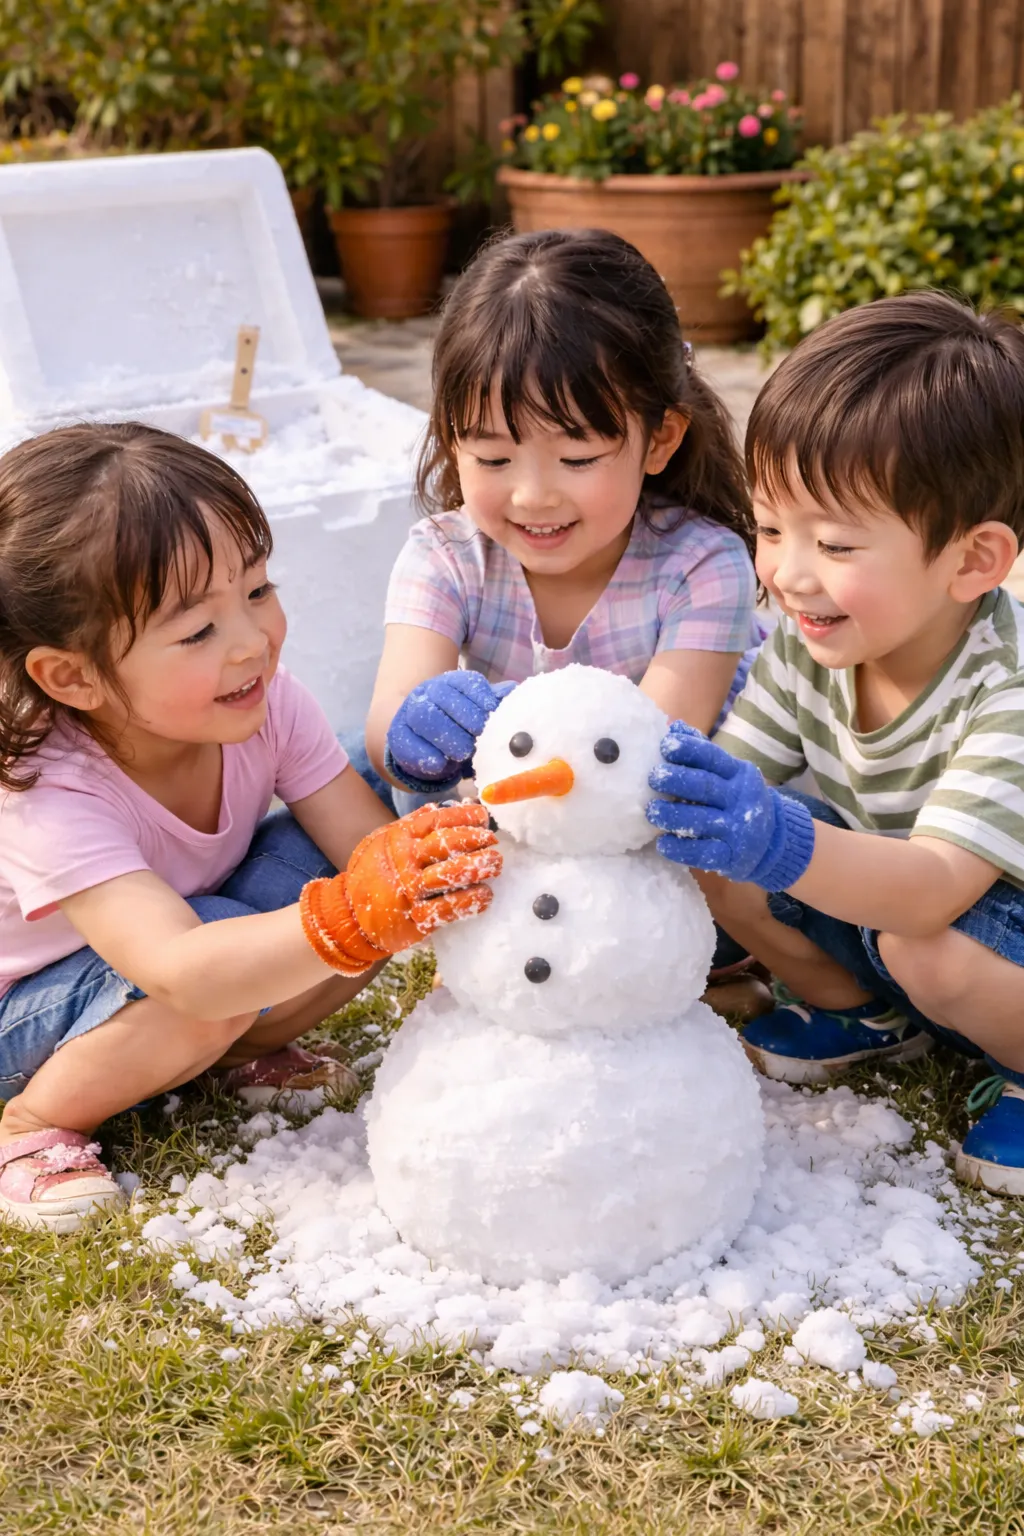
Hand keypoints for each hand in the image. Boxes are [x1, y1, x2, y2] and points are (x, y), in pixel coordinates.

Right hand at [300, 804, 502, 972]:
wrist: (348, 916)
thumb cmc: (372, 875)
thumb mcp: (383, 841)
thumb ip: (410, 824)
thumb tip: (439, 805)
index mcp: (399, 840)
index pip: (435, 821)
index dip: (463, 816)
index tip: (483, 816)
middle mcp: (404, 863)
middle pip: (445, 845)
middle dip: (475, 839)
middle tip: (493, 841)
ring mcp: (409, 892)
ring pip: (449, 876)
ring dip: (478, 868)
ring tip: (495, 863)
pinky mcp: (415, 920)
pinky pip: (447, 909)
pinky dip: (469, 901)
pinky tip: (485, 895)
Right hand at [387, 671, 513, 787]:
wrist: (419, 738)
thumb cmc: (458, 726)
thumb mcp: (478, 713)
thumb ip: (494, 704)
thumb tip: (513, 693)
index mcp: (453, 682)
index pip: (468, 683)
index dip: (482, 700)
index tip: (493, 718)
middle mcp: (429, 692)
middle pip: (444, 696)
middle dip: (466, 718)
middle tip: (480, 739)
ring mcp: (410, 712)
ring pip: (424, 716)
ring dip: (446, 736)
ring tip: (463, 754)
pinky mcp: (398, 735)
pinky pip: (407, 742)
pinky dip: (424, 755)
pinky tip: (440, 765)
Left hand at [645, 721, 814, 891]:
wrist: (772, 840)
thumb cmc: (737, 799)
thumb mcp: (728, 773)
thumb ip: (702, 753)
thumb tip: (675, 727)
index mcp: (738, 773)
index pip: (713, 757)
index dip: (690, 750)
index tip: (666, 745)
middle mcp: (741, 799)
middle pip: (706, 787)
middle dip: (677, 780)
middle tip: (653, 777)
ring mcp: (738, 829)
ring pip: (702, 820)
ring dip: (673, 815)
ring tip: (651, 811)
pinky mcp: (732, 856)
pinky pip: (704, 853)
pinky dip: (681, 849)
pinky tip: (663, 844)